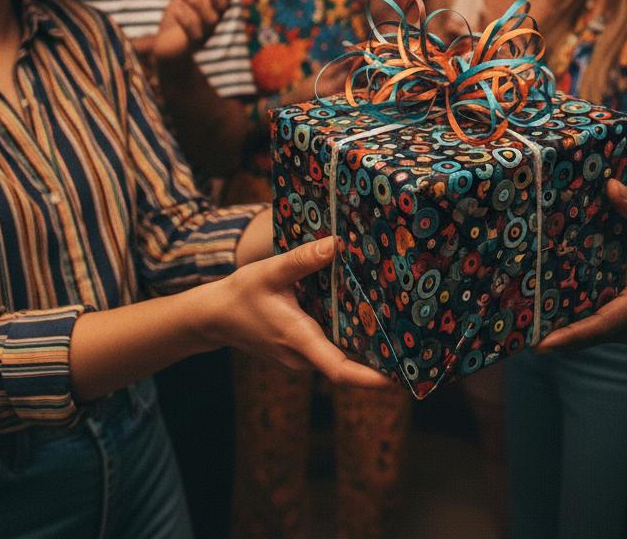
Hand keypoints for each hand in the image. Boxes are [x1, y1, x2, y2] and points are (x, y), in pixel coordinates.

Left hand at [153, 0, 232, 63]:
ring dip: (197, 2)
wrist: (166, 46)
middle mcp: (214, 20)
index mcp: (214, 7)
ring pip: (211, 18)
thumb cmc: (178, 19)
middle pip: (224, 4)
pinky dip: (186, 18)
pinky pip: (194, 32)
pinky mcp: (193, 44)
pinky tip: (176, 8)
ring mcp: (205, 33)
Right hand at [220, 236, 392, 387]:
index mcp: (299, 340)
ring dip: (363, 346)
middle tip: (413, 343)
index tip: (398, 380)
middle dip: (378, 358)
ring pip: (337, 356)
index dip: (370, 378)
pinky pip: (327, 348)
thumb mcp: (270, 271)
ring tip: (397, 327)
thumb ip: (303, 259)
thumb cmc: (240, 295)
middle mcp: (302, 356)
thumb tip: (336, 244)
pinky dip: (346, 338)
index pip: (339, 370)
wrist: (213, 316)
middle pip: (346, 364)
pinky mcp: (297, 351)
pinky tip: (361, 316)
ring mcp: (299, 357)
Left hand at [534, 178, 626, 353]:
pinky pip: (604, 325)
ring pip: (597, 332)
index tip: (541, 345)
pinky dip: (581, 319)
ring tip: (526, 317)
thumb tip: (612, 187)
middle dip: (556, 332)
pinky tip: (554, 305)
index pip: (604, 324)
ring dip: (566, 326)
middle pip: (592, 333)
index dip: (572, 335)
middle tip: (516, 325)